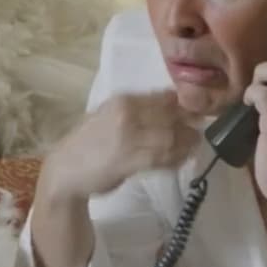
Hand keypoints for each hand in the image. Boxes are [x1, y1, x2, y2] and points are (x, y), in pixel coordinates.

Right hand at [41, 90, 199, 202]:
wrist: (66, 170)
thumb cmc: (91, 141)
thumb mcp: (111, 114)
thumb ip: (139, 108)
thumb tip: (173, 102)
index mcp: (123, 100)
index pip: (164, 97)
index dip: (186, 103)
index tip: (198, 110)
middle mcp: (127, 115)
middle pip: (171, 116)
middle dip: (190, 123)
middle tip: (200, 130)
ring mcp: (130, 138)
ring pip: (171, 137)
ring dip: (187, 143)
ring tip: (193, 146)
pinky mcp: (131, 161)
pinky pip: (163, 158)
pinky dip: (176, 159)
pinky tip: (182, 160)